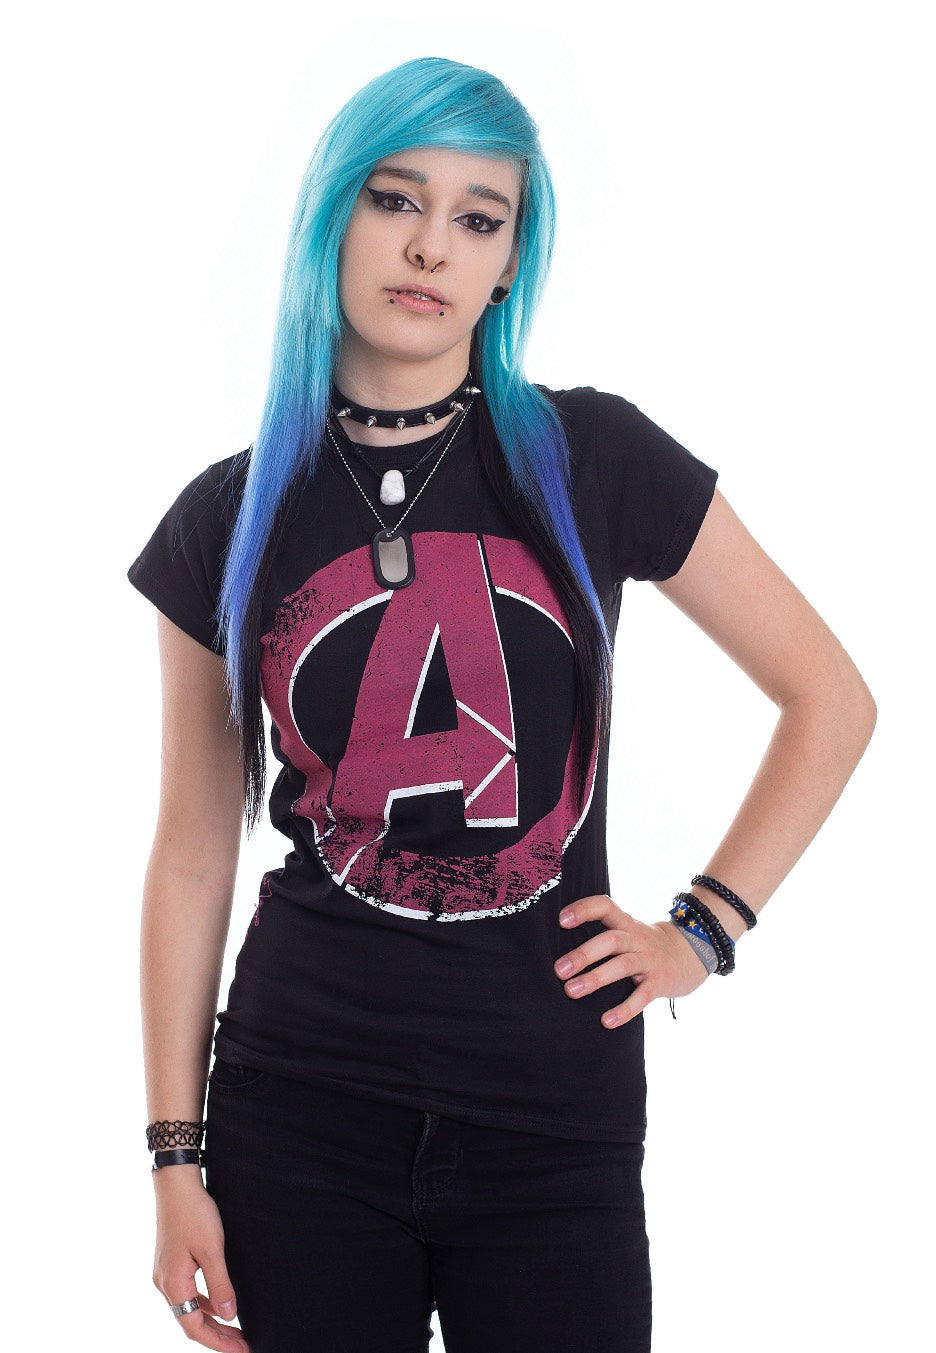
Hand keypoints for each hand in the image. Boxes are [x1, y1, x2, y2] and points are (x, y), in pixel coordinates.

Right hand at [152, 1170, 249, 1348]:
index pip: (194, 1327)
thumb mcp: (212, 1249)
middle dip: (217, 1335)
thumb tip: (230, 1316)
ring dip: (212, 1320)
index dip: (218, 1342)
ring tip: (236, 1329)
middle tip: (242, 1344)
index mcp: (173, 1283)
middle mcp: (165, 1283)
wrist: (176, 1183)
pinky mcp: (171, 1262)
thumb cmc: (194, 1213)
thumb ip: (221, 1285)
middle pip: (190, 1321)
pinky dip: (205, 1302)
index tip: (240, 1350)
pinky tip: (222, 1302)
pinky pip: (188, 1292)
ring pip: (189, 1307)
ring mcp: (166, 1272)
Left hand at [554, 894, 710, 1026]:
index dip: (584, 909)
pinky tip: (606, 1022)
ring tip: (571, 991)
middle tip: (558, 970)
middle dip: (583, 955)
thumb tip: (559, 950)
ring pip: (622, 966)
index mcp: (626, 924)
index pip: (605, 906)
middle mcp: (637, 939)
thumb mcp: (628, 931)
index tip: (561, 919)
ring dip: (595, 979)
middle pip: (610, 940)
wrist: (691, 953)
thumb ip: (602, 934)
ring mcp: (650, 960)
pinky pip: (642, 997)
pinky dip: (624, 1009)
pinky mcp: (660, 982)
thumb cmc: (645, 945)